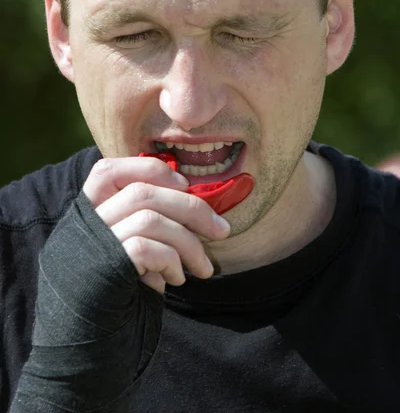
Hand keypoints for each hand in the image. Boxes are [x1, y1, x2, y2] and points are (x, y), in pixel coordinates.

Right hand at [83, 157, 230, 293]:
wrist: (87, 340)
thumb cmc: (116, 289)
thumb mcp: (125, 247)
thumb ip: (144, 219)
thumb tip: (190, 198)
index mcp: (87, 212)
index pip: (109, 170)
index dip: (151, 170)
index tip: (184, 185)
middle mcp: (85, 224)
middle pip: (142, 193)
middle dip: (191, 208)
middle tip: (222, 230)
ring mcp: (92, 246)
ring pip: (149, 219)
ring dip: (189, 243)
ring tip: (203, 268)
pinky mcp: (103, 269)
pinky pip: (146, 249)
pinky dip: (171, 261)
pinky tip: (175, 280)